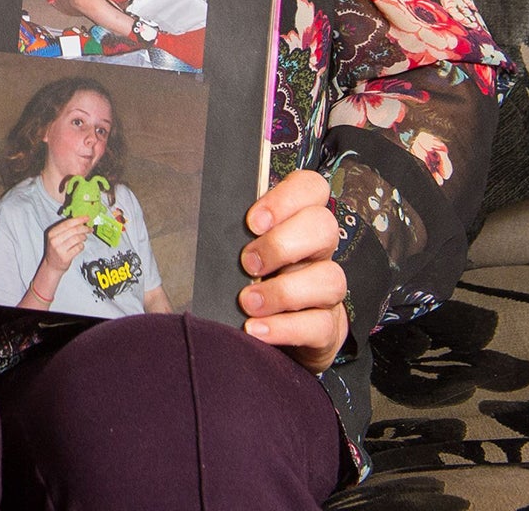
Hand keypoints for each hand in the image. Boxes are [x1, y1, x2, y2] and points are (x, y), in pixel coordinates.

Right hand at [42, 214, 90, 274]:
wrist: (52, 265)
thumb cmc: (57, 249)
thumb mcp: (56, 237)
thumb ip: (65, 229)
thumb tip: (80, 221)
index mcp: (52, 233)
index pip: (67, 223)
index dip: (78, 220)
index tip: (87, 218)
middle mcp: (54, 240)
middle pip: (73, 230)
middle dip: (84, 228)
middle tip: (89, 229)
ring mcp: (60, 249)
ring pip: (77, 238)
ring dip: (84, 237)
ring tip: (84, 238)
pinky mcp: (65, 257)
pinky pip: (79, 248)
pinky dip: (82, 245)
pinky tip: (80, 246)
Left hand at [240, 169, 348, 372]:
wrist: (267, 339)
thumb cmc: (243, 283)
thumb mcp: (233, 253)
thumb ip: (227, 236)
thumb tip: (196, 221)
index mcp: (295, 224)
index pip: (311, 188)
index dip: (286, 198)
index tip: (253, 222)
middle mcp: (317, 253)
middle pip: (324, 227)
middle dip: (282, 243)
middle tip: (247, 263)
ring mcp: (326, 292)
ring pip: (331, 278)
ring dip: (284, 291)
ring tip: (248, 302)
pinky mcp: (327, 328)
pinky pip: (321, 325)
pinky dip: (285, 327)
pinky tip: (256, 329)